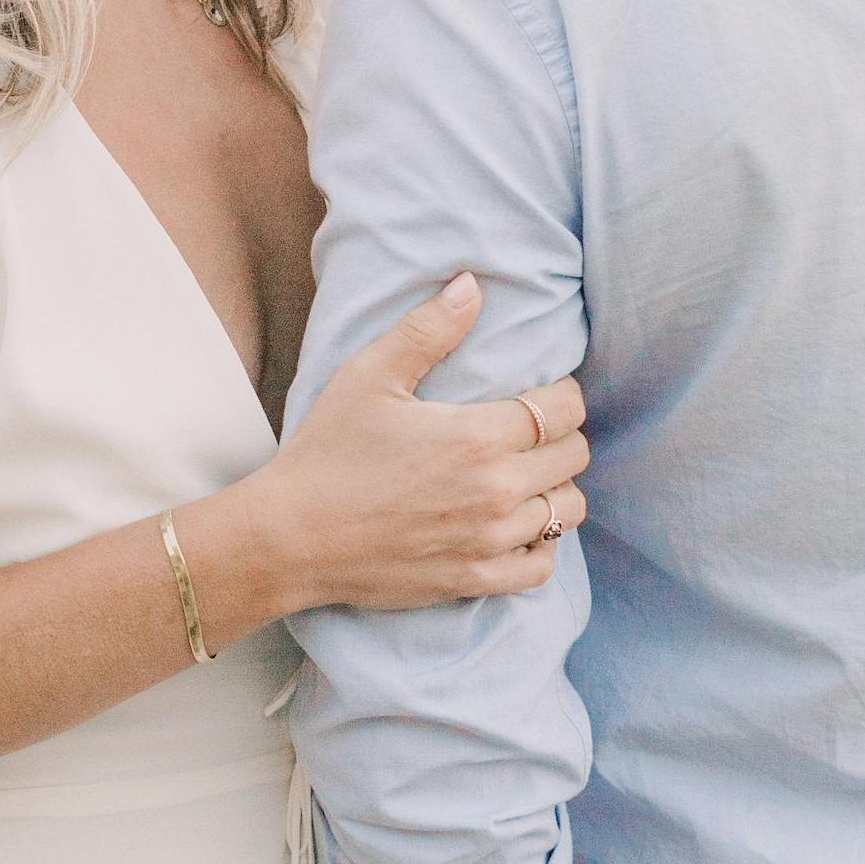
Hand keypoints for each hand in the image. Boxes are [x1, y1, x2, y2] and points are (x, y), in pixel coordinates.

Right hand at [246, 274, 587, 614]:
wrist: (290, 538)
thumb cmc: (327, 452)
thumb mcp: (369, 376)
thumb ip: (427, 329)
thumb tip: (471, 284)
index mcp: (478, 435)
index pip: (565, 408)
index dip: (563, 393)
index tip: (542, 391)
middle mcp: (495, 489)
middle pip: (574, 456)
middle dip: (561, 436)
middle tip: (531, 431)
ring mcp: (489, 541)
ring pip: (566, 510)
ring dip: (555, 488)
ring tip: (527, 476)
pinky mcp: (475, 580)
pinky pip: (541, 566)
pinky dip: (541, 544)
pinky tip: (518, 527)